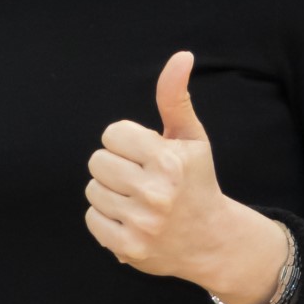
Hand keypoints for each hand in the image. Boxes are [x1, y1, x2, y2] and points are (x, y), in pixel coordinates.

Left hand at [84, 51, 289, 303]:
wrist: (211, 240)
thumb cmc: (195, 180)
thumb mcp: (192, 137)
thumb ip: (176, 97)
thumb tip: (181, 55)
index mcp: (169, 160)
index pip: (112, 134)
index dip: (127, 142)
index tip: (145, 155)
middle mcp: (155, 192)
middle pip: (97, 161)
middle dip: (116, 166)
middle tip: (139, 178)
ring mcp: (141, 223)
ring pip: (93, 190)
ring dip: (109, 192)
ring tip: (136, 199)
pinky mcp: (128, 247)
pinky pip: (91, 219)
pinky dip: (105, 218)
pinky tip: (130, 219)